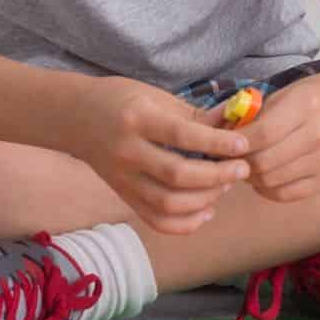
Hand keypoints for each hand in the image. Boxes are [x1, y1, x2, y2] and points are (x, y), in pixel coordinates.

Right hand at [60, 76, 250, 235]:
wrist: (76, 118)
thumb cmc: (123, 101)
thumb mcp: (156, 96)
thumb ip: (195, 114)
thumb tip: (236, 123)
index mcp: (137, 119)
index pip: (182, 135)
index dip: (217, 142)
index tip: (243, 144)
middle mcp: (127, 152)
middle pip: (177, 175)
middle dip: (217, 175)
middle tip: (242, 169)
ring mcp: (123, 179)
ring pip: (168, 203)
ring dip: (205, 199)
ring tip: (226, 185)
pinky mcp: (124, 196)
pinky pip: (156, 220)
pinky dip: (185, 222)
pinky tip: (207, 210)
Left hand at [238, 70, 319, 202]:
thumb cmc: (317, 96)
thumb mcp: (288, 93)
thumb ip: (258, 115)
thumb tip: (223, 139)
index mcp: (307, 106)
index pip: (262, 134)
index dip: (237, 143)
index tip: (225, 144)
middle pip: (264, 162)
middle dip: (241, 162)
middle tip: (232, 158)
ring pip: (272, 181)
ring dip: (252, 177)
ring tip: (248, 166)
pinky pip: (287, 194)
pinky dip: (268, 189)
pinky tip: (265, 177)